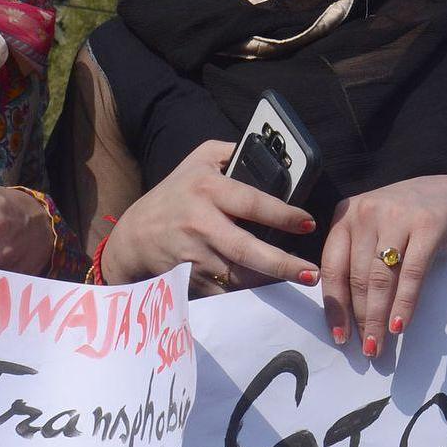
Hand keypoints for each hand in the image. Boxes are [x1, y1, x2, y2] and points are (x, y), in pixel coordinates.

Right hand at [98, 139, 316, 291]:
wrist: (134, 237)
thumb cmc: (174, 194)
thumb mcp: (198, 161)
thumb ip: (232, 153)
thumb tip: (271, 154)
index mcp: (207, 189)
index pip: (252, 203)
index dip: (283, 215)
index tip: (308, 223)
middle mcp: (200, 223)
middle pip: (247, 249)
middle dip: (283, 264)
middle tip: (312, 272)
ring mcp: (193, 256)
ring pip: (240, 276)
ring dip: (270, 282)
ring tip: (298, 280)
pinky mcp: (189, 282)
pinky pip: (226, 291)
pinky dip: (247, 293)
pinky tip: (266, 290)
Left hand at [320, 175, 446, 356]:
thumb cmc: (407, 220)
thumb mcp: (373, 228)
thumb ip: (355, 257)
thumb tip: (343, 314)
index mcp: (346, 214)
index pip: (332, 268)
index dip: (335, 307)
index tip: (339, 336)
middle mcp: (367, 212)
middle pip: (357, 278)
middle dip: (360, 318)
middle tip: (365, 348)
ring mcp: (397, 217)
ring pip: (381, 279)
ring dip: (378, 317)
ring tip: (379, 344)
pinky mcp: (428, 226)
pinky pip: (411, 274)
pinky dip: (404, 304)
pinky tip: (400, 325)